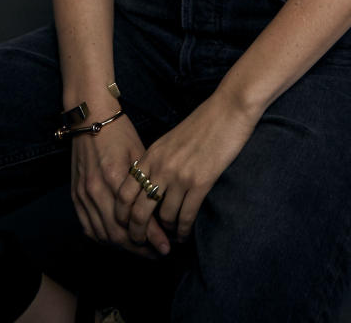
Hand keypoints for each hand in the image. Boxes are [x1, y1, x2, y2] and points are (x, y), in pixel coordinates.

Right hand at [70, 114, 170, 256]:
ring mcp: (83, 195)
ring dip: (123, 247)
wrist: (90, 117)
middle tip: (158, 253)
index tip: (166, 246)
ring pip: (103, 235)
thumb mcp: (140, 153)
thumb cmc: (119, 131)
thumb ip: (147, 182)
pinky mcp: (75, 196)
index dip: (152, 237)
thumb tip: (164, 207)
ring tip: (142, 251)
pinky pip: (88, 227)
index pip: (136, 219)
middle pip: (118, 234)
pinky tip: (117, 241)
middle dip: (140, 248)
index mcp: (115, 177)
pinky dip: (104, 238)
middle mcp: (96, 190)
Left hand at [114, 91, 258, 250]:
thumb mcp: (172, 138)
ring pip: (164, 217)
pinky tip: (184, 234)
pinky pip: (186, 215)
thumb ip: (159, 159)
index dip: (121, 214)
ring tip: (168, 239)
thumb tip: (151, 184)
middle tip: (141, 243)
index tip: (125, 225)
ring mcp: (180, 175)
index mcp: (152, 154)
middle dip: (137, 233)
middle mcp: (161, 167)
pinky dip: (183, 230)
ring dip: (165, 232)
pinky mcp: (200, 182)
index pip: (124, 191)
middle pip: (138, 211)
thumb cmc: (204, 121)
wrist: (229, 108)